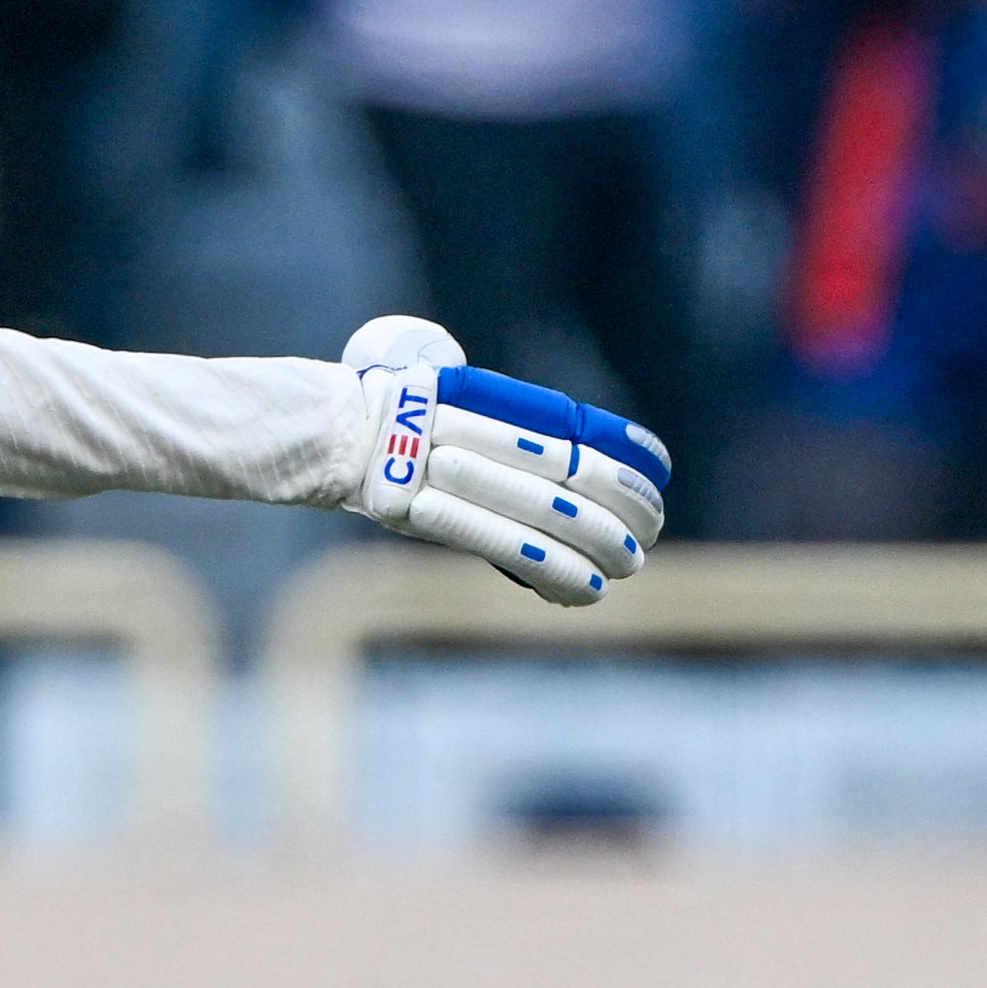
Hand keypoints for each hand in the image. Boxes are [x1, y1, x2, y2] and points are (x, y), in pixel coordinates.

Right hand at [336, 315, 669, 604]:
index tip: (658, 468)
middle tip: (651, 528)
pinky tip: (588, 588)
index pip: (572, 423)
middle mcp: (475, 429)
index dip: (622, 445)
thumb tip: (562, 458)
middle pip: (570, 467)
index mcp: (488, 399)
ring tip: (631, 562)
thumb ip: (504, 427)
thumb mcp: (455, 403)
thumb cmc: (395, 422)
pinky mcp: (426, 512)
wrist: (328, 434)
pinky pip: (504, 545)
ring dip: (597, 541)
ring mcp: (449, 469)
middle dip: (621, 503)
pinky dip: (553, 569)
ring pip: (546, 508)